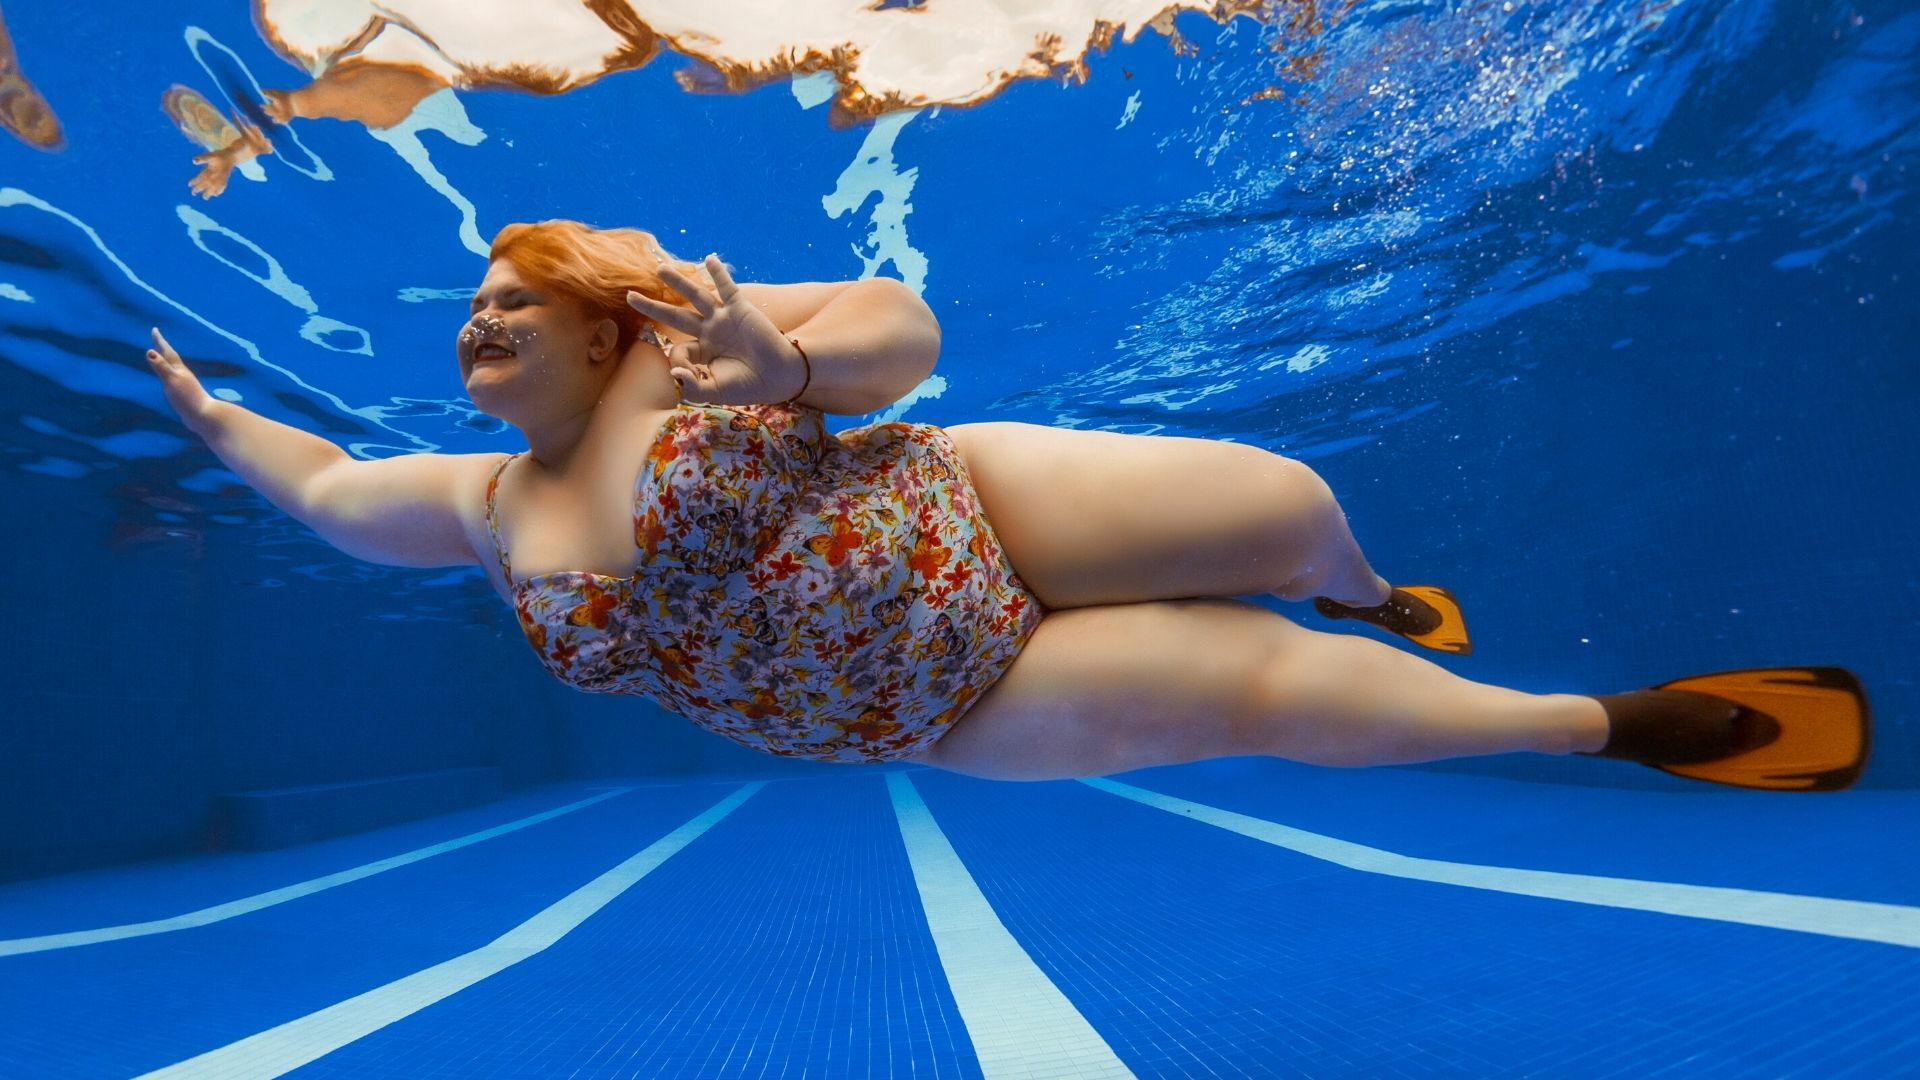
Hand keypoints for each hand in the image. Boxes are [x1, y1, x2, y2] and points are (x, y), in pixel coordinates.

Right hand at [144, 328, 217, 429]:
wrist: (205, 416)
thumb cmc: (187, 398)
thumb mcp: (171, 380)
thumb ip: (161, 367)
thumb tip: (150, 352)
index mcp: (179, 370)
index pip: (167, 352)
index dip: (160, 341)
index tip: (155, 329)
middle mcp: (183, 375)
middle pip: (171, 359)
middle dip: (163, 349)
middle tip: (157, 340)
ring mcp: (185, 386)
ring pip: (174, 370)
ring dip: (167, 363)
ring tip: (163, 359)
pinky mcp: (186, 396)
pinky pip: (175, 382)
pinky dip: (170, 378)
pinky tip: (172, 382)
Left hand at [626, 253, 806, 405]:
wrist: (780, 376)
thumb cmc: (749, 386)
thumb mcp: (716, 391)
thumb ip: (693, 387)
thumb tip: (674, 373)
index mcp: (703, 352)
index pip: (678, 349)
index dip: (678, 360)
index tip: (687, 374)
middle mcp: (710, 332)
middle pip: (675, 316)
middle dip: (652, 307)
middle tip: (629, 296)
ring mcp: (724, 319)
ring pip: (696, 297)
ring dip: (678, 283)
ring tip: (660, 269)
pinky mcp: (740, 309)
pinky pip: (727, 287)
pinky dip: (719, 273)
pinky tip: (709, 259)